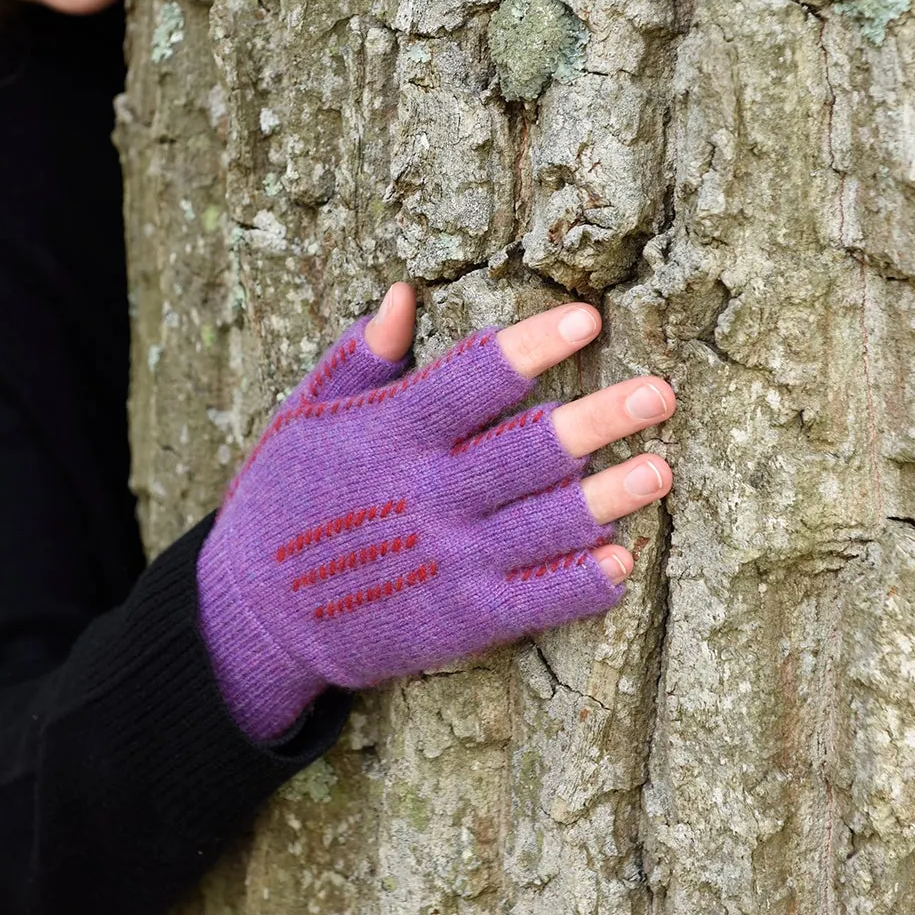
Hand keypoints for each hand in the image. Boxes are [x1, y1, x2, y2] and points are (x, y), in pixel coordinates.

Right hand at [196, 287, 675, 740]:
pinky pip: (534, 600)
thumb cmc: (283, 502)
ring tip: (661, 468)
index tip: (587, 319)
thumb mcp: (303, 419)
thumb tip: (403, 294)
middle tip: (660, 393)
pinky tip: (622, 559)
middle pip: (527, 450)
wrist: (252, 617)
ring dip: (608, 497)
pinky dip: (580, 582)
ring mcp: (447, 560)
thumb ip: (360, 361)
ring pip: (545, 523)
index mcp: (390, 435)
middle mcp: (426, 494)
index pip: (474, 379)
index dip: (533, 346)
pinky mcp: (459, 620)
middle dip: (599, 419)